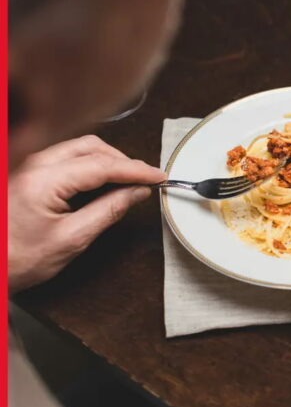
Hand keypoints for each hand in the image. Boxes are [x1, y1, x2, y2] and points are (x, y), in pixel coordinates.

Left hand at [7, 135, 165, 292]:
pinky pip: (67, 157)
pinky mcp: (28, 171)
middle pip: (91, 147)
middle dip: (122, 160)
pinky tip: (103, 181)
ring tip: (127, 181)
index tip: (158, 176)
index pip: (102, 165)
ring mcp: (29, 166)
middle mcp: (33, 165)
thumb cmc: (17, 259)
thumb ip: (108, 211)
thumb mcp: (72, 239)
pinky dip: (91, 165)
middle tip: (145, 179)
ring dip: (107, 161)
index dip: (136, 170)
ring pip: (79, 148)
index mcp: (43, 181)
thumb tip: (136, 193)